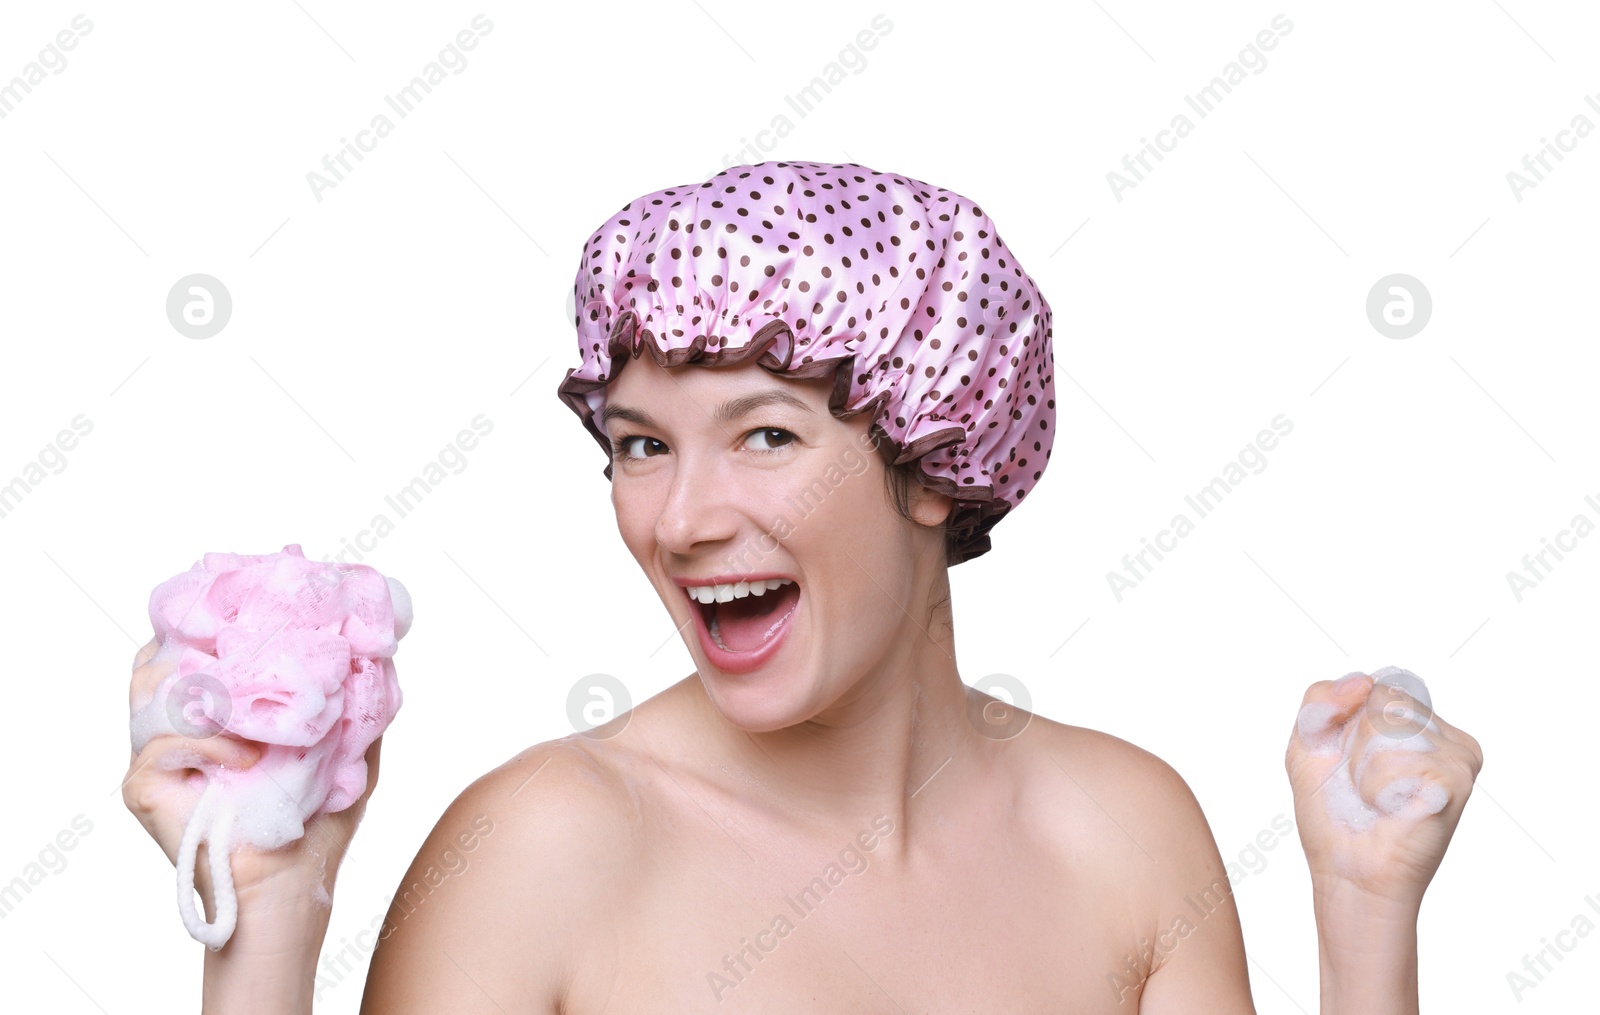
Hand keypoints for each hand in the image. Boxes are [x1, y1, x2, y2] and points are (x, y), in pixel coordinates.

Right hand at [121, 636, 382, 920]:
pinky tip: (247, 757)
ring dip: (211, 686)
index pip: (196, 648)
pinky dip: (207, 740)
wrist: (292, 886)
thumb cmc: (316, 823)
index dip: (216, 619)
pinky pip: (161, 744)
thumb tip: (377, 648)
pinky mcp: (143, 787)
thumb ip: (358, 702)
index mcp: (217, 713)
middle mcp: (179, 728)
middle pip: (163, 659)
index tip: (254, 598)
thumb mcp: (350, 751)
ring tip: (257, 703)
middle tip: (249, 635)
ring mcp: (155, 757)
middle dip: (203, 639)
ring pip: (154, 690)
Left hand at [1284, 670, 1482, 912]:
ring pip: (1389, 724)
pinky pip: (1399, 758)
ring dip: (1362, 766)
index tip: (1340, 758)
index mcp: (1408, 719)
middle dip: (1350, 742)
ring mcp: (1455, 753)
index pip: (1369, 685)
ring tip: (1375, 797)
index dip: (1340, 720)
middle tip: (1359, 783)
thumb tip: (1363, 681)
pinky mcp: (1457, 777)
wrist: (1346, 872)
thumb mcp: (1307, 743)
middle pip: (1381, 697)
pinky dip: (1377, 786)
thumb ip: (1321, 699)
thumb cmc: (1332, 813)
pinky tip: (1390, 808)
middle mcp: (1439, 731)